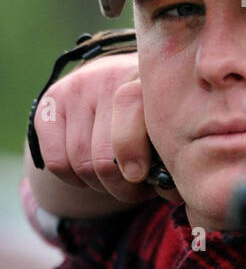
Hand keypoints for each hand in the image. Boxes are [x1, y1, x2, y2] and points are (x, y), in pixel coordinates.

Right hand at [28, 52, 178, 206]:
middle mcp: (109, 77)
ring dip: (102, 185)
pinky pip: (58, 163)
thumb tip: (171, 191)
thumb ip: (172, 150)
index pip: (129, 109)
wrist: (120, 82)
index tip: (140, 177)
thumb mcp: (170, 122)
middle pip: (103, 156)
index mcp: (147, 78)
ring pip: (81, 163)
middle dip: (123, 185)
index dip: (133, 152)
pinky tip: (93, 174)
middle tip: (137, 190)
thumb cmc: (155, 114)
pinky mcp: (50, 104)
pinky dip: (76, 180)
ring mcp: (77, 88)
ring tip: (121, 181)